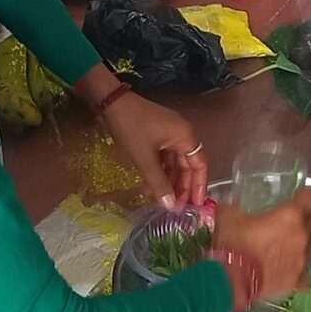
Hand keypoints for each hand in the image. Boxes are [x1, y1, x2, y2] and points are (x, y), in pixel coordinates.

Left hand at [100, 90, 206, 209]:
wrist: (110, 102)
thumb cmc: (131, 128)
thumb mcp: (145, 159)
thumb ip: (159, 184)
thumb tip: (171, 206)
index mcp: (185, 136)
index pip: (200, 165)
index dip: (199, 186)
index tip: (196, 205)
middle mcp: (181, 134)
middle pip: (187, 165)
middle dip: (182, 187)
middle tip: (177, 209)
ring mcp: (168, 133)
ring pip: (174, 163)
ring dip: (169, 181)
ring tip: (162, 202)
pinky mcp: (155, 134)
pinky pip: (162, 157)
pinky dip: (159, 171)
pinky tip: (151, 187)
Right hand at [213, 188, 310, 308]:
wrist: (231, 280)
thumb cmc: (232, 243)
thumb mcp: (228, 216)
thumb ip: (235, 208)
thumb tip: (230, 208)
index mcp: (290, 215)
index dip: (307, 195)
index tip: (301, 196)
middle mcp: (301, 236)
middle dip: (307, 219)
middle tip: (294, 220)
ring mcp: (301, 259)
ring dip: (304, 244)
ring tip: (291, 246)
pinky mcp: (296, 280)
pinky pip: (305, 275)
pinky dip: (299, 272)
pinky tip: (291, 271)